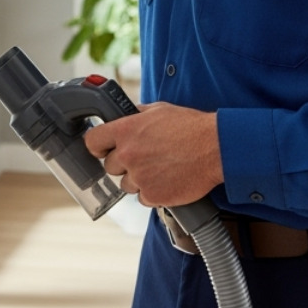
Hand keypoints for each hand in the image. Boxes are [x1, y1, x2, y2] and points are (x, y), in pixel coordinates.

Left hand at [83, 102, 223, 207]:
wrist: (215, 148)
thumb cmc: (190, 127)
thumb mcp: (159, 110)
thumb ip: (136, 115)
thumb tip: (126, 117)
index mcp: (126, 131)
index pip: (92, 142)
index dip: (97, 146)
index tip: (103, 149)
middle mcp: (128, 155)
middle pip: (110, 167)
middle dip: (124, 164)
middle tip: (144, 158)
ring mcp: (140, 177)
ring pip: (127, 184)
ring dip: (139, 179)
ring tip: (160, 168)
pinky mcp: (153, 195)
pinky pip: (144, 198)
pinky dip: (153, 192)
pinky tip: (168, 179)